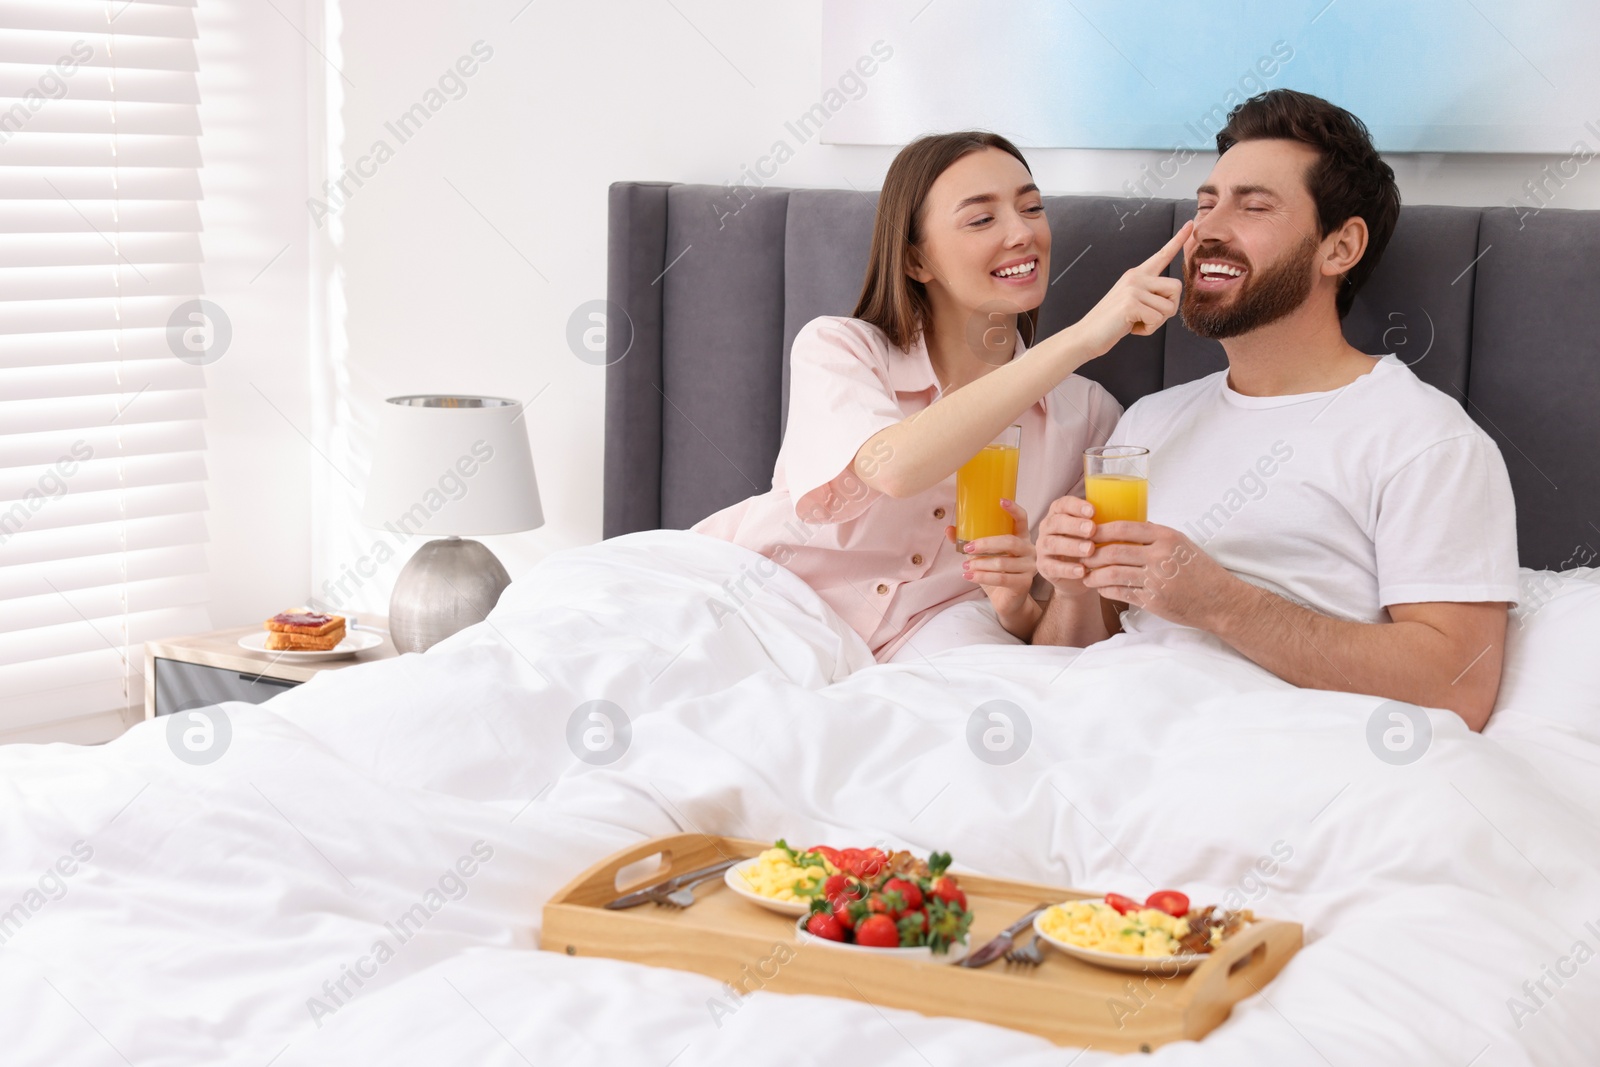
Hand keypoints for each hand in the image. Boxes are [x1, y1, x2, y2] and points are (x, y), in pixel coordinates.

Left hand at [945, 499, 1036, 631]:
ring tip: (965, 565)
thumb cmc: (996, 573)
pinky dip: (982, 577)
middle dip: (986, 544)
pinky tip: (969, 576)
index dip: (1014, 509)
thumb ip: (969, 541)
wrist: (1007, 601)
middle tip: (967, 547)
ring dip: (980, 564)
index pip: (1022, 520)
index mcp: (1021, 538)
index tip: (1000, 501)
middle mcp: (1029, 551)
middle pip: (1009, 542)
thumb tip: (949, 529)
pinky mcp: (1024, 584)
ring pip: (1002, 562)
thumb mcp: (981, 555)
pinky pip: (1001, 578)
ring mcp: (1029, 568)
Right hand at [1036, 495, 1097, 592]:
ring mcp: (1042, 547)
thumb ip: (1105, 521)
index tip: (1093, 511)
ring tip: (1090, 550)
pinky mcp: (1043, 566)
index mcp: (1059, 513)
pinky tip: (1082, 570)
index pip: (1063, 504)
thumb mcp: (1097, 531)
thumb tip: (1130, 513)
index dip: (1076, 506)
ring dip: (1071, 546)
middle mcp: (1048, 528)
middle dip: (1074, 525)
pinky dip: (1067, 569)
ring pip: (1052, 544)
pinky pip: (1052, 566)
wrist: (1080, 575)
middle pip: (1056, 522)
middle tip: (1092, 530)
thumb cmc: (1091, 545)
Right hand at [1074, 220, 1189, 356]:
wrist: (1086, 335)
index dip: (1178, 240)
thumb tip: (1172, 298)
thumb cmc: (1112, 322)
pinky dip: (1148, 329)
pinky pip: (1157, 319)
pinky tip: (1132, 327)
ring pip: (1169, 307)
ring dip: (1157, 322)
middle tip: (1149, 317)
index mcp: (1136, 274)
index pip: (1162, 254)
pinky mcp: (1131, 303)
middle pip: (1176, 287)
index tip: (1190, 224)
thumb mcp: (1132, 302)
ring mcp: (1132, 289)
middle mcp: (1135, 277)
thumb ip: (1150, 294)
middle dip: (1169, 308)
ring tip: (1136, 322)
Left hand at [1079, 520, 1243, 629]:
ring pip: (1113, 574)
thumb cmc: (1200, 570)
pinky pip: (1121, 592)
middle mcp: (1160, 556)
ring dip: (1094, 575)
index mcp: (1166, 537)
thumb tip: (1128, 527)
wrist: (1219, 601)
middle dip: (1091, 554)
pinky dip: (1106, 590)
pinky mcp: (1153, 600)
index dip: (1101, 530)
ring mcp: (1156, 580)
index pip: (1124, 528)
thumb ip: (1155, 536)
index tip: (1087, 532)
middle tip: (1080, 555)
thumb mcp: (1182, 544)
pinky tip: (1100, 588)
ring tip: (1086, 575)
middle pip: (1113, 551)